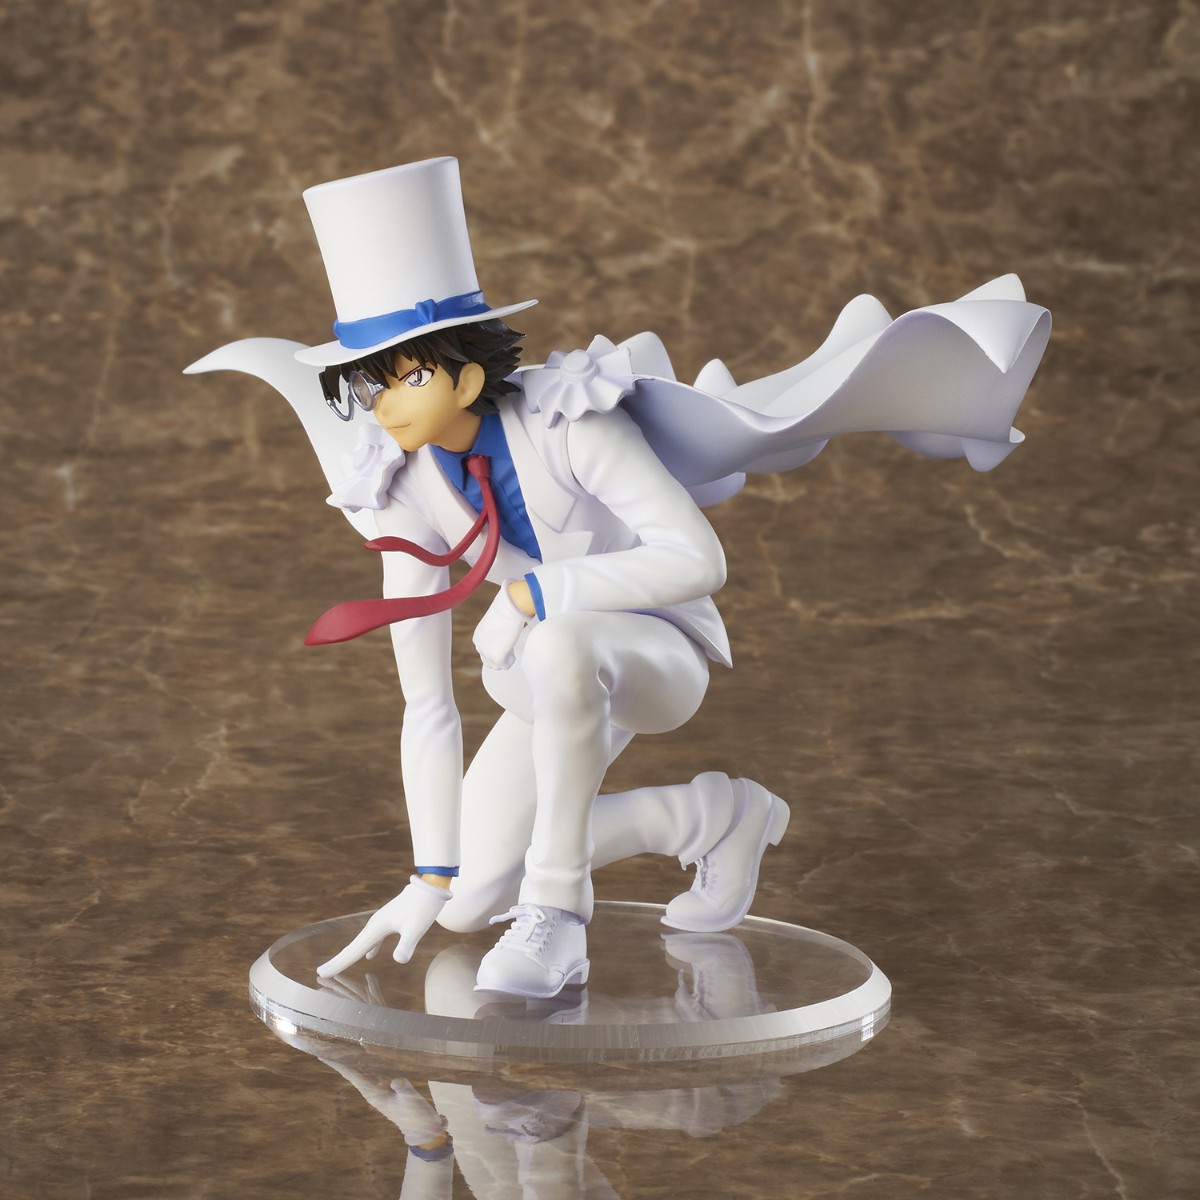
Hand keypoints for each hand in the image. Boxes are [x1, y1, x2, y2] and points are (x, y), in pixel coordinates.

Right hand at [316, 876, 450, 976]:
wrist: (430, 886)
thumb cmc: (424, 906)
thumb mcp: (417, 928)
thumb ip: (407, 945)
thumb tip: (399, 961)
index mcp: (377, 927)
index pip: (354, 951)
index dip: (338, 964)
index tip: (321, 974)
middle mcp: (375, 925)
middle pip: (353, 948)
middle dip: (338, 961)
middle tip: (320, 973)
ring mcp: (382, 922)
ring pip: (362, 944)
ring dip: (350, 956)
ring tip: (338, 965)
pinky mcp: (390, 921)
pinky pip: (374, 939)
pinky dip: (368, 949)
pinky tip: (370, 956)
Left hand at [472, 582, 532, 670]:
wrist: (508, 609)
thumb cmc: (505, 612)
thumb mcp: (496, 625)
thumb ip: (495, 636)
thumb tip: (503, 640)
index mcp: (478, 638)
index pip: (485, 653)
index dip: (496, 649)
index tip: (504, 642)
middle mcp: (480, 646)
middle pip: (489, 663)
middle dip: (499, 657)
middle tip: (508, 646)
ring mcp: (487, 652)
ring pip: (497, 666)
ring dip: (505, 659)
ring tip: (510, 646)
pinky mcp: (497, 656)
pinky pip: (506, 665)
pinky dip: (511, 659)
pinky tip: (513, 649)